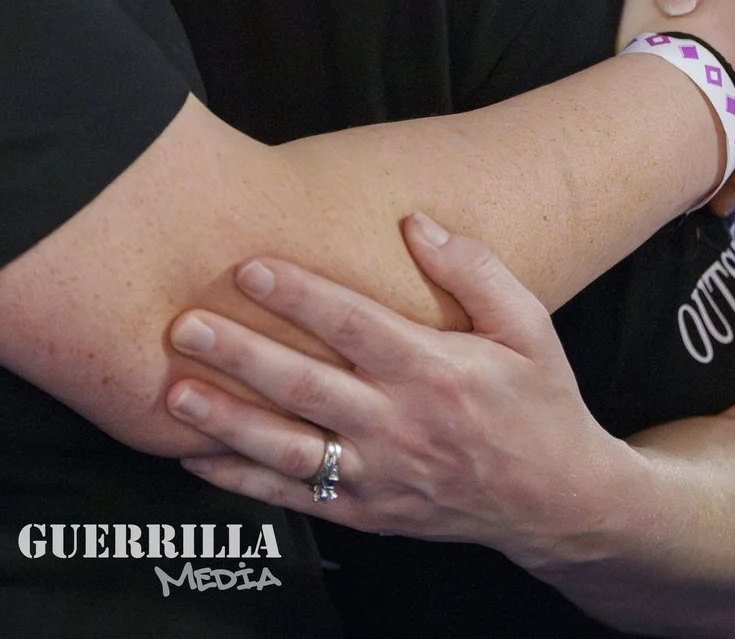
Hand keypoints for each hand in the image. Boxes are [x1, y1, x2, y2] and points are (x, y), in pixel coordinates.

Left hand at [163, 214, 638, 566]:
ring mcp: (381, 475)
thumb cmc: (539, 401)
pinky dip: (243, 484)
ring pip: (290, 449)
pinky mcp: (368, 512)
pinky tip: (195, 460)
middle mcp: (402, 425)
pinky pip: (295, 499)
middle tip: (186, 324)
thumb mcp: (529, 328)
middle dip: (242, 354)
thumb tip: (416, 222)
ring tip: (176, 394)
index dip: (300, 295)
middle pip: (308, 387)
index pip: (355, 325)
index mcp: (437, 371)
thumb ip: (475, 271)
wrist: (558, 502)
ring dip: (228, 422)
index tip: (250, 266)